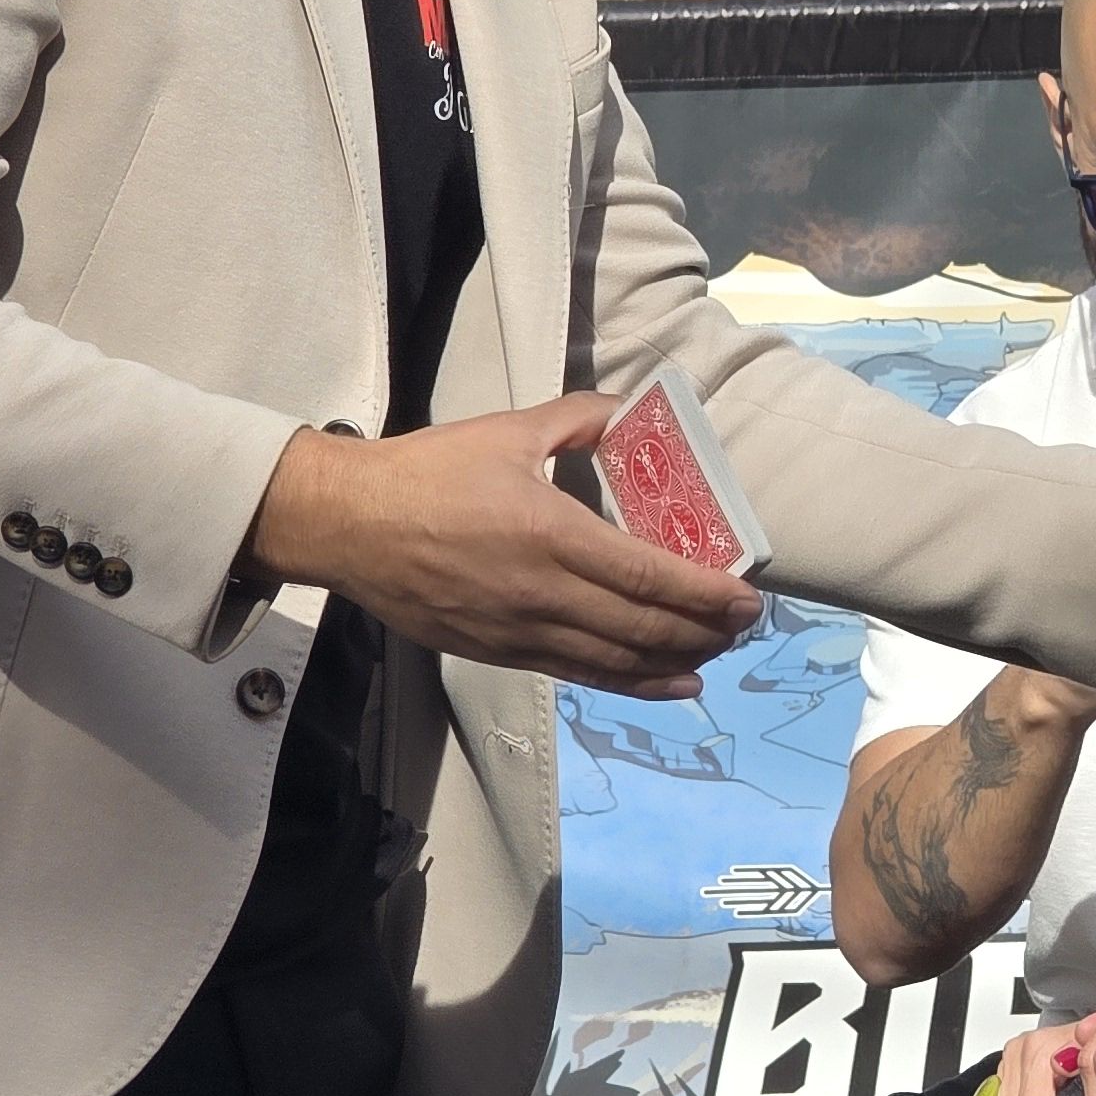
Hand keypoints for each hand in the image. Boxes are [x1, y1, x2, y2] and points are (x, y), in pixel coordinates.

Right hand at [243, 398, 757, 695]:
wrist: (347, 525)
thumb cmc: (425, 474)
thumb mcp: (507, 431)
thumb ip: (577, 418)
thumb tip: (627, 411)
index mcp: (550, 532)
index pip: (647, 575)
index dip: (704, 594)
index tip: (748, 598)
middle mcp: (543, 592)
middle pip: (644, 626)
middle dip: (705, 630)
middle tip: (746, 625)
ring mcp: (521, 631)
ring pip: (617, 660)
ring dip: (676, 661)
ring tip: (716, 654)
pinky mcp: (499, 652)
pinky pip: (580, 674)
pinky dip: (632, 683)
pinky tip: (669, 684)